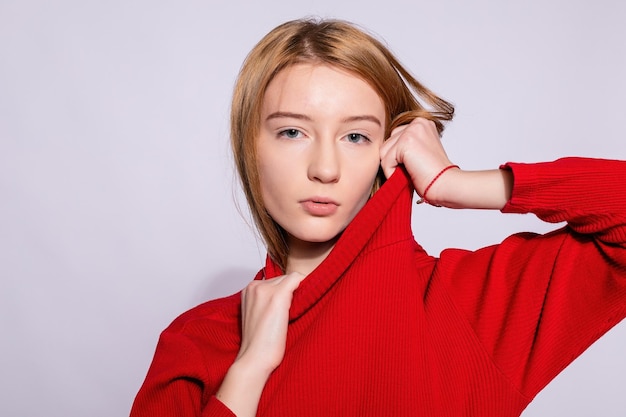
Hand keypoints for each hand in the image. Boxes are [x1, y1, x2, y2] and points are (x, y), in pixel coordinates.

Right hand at [216, 272, 305, 416]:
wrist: (254, 358)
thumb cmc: (258, 343)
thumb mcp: (257, 315)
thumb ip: (265, 301)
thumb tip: (286, 293)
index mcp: (248, 290)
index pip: (274, 281)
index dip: (282, 294)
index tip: (281, 310)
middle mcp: (255, 285)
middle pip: (282, 278)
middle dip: (287, 293)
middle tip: (282, 316)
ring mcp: (266, 289)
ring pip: (291, 279)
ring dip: (293, 294)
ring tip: (286, 316)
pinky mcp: (279, 295)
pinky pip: (298, 279)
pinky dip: (303, 289)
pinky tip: (298, 306)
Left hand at [380, 117, 454, 197]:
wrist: (446, 184)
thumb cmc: (434, 174)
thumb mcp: (418, 153)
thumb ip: (404, 145)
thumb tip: (383, 149)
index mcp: (422, 123)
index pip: (394, 138)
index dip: (398, 156)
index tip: (412, 166)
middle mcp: (418, 123)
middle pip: (387, 143)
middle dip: (394, 160)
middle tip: (412, 170)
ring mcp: (412, 131)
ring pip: (384, 152)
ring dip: (393, 167)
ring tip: (411, 173)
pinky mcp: (405, 142)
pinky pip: (385, 161)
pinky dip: (392, 173)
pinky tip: (408, 176)